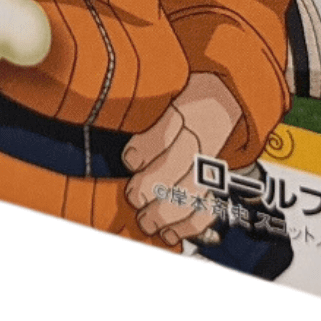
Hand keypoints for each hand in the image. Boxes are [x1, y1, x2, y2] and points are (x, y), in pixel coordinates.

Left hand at [123, 75, 241, 247]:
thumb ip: (140, 101)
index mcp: (193, 101)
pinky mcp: (217, 182)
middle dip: (158, 183)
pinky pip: (211, 205)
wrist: (223, 101)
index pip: (174, 123)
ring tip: (147, 222)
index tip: (129, 160)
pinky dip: (192, 224)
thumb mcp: (165, 86)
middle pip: (186, 158)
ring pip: (199, 188)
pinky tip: (170, 234)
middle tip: (134, 197)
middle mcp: (207, 130)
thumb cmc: (179, 94)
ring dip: (171, 210)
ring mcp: (214, 158)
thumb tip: (97, 105)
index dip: (151, 145)